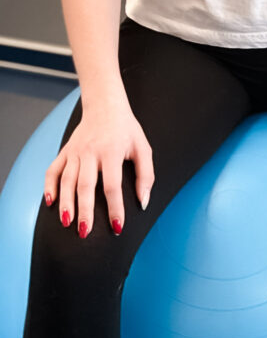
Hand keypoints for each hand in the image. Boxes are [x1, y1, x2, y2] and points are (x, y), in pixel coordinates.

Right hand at [43, 97, 153, 238]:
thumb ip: (145, 175)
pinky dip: (49, 186)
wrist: (105, 105)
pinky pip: (53, 169)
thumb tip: (142, 201)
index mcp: (112, 151)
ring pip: (67, 180)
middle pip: (85, 185)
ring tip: (67, 223)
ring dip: (66, 203)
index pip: (112, 185)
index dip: (115, 208)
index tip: (117, 227)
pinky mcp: (66, 150)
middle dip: (85, 211)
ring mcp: (76, 151)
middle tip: (85, 232)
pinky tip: (50, 202)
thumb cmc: (126, 129)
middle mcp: (91, 152)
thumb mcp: (143, 148)